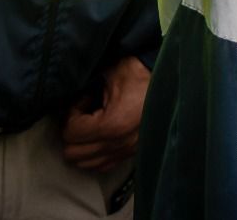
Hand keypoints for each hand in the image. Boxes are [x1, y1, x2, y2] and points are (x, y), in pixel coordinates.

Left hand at [61, 56, 149, 171]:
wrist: (170, 78)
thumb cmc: (139, 73)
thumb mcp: (110, 74)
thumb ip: (86, 88)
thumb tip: (66, 97)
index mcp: (112, 125)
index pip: (71, 133)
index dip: (71, 115)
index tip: (83, 101)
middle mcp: (119, 143)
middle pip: (73, 153)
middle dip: (73, 133)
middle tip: (83, 115)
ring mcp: (127, 151)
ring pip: (86, 164)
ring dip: (83, 145)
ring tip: (92, 125)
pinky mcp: (133, 153)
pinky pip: (103, 165)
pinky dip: (96, 154)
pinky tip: (101, 135)